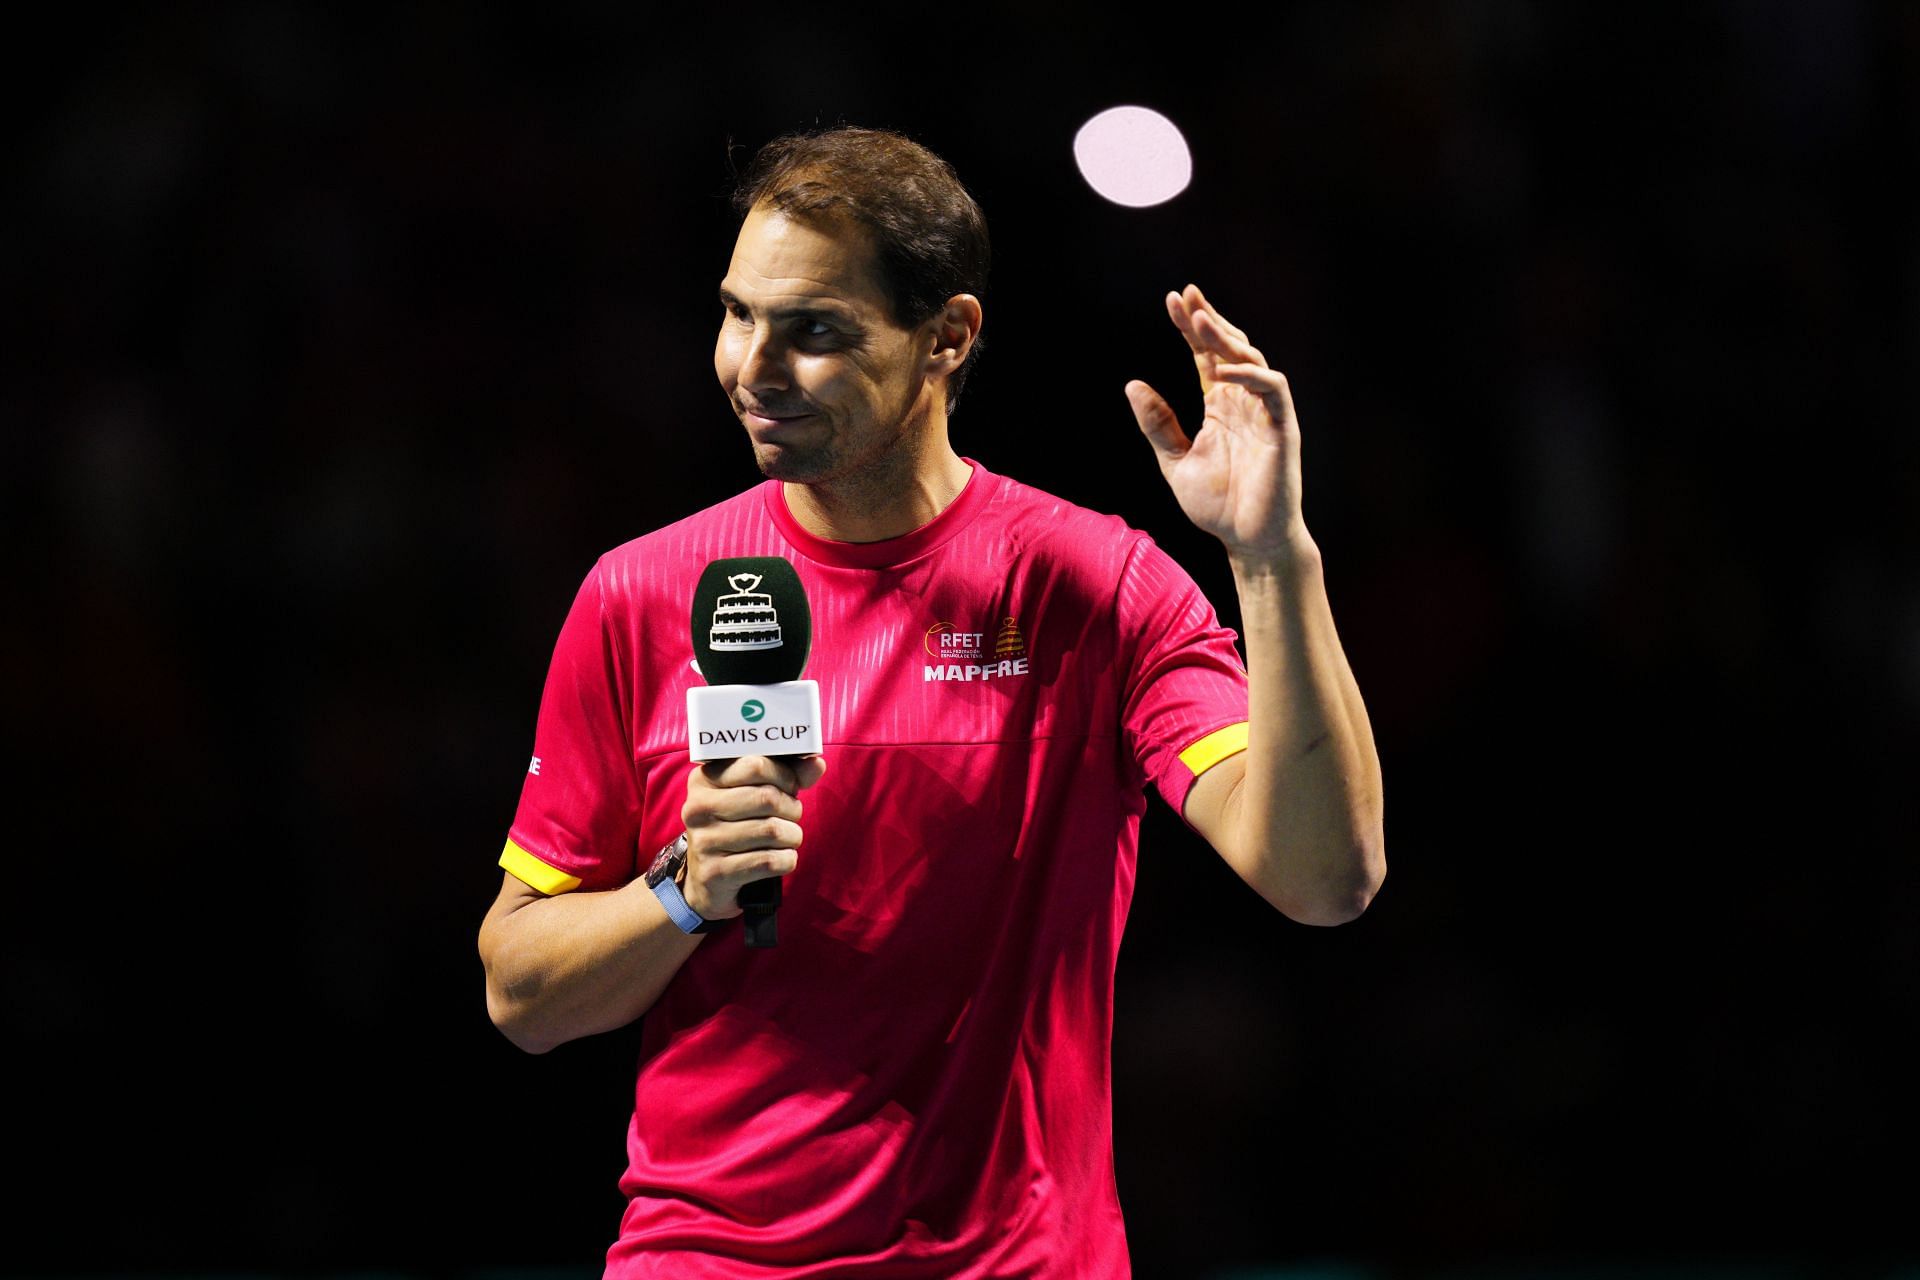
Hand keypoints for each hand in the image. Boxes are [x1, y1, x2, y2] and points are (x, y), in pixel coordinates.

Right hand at [679, 754, 827, 918]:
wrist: (708, 880)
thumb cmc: (738, 826)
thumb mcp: (755, 794)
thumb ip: (787, 775)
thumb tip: (817, 764)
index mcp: (704, 780)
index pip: (756, 765)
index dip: (785, 776)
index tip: (790, 787)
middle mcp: (697, 808)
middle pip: (767, 798)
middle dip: (792, 809)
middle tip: (791, 817)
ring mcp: (703, 841)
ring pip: (771, 830)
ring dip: (792, 836)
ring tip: (788, 838)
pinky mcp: (715, 873)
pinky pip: (769, 862)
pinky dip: (787, 860)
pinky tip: (782, 859)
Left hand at [1124, 283, 1305, 557]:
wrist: (1249, 542)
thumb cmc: (1217, 506)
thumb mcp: (1175, 461)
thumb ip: (1158, 424)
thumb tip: (1132, 384)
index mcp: (1219, 406)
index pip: (1205, 356)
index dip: (1190, 329)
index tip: (1172, 300)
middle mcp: (1243, 402)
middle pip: (1229, 348)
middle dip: (1208, 320)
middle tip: (1186, 296)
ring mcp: (1265, 413)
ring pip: (1252, 360)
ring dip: (1227, 339)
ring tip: (1200, 321)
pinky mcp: (1282, 428)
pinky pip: (1273, 390)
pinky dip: (1251, 376)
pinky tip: (1223, 371)